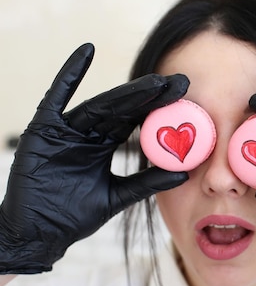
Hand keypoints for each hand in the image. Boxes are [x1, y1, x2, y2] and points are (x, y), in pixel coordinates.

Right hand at [0, 44, 188, 272]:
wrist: (40, 234)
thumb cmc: (74, 217)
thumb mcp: (117, 196)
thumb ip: (146, 183)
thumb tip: (184, 173)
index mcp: (103, 145)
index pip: (135, 120)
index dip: (158, 107)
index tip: (185, 93)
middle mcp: (87, 132)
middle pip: (122, 108)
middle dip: (150, 95)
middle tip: (178, 81)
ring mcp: (66, 129)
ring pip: (99, 105)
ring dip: (126, 92)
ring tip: (153, 83)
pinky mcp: (44, 129)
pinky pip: (56, 97)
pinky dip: (69, 74)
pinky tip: (87, 51)